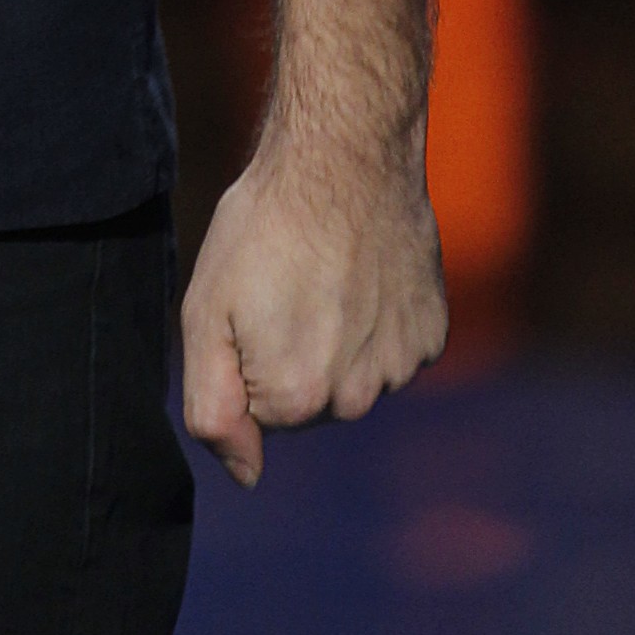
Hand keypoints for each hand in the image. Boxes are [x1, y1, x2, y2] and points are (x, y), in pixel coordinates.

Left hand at [180, 127, 446, 487]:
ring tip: (323, 273)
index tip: (249, 306)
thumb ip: (213, 407)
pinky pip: (389, 348)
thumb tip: (245, 475)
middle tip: (284, 285)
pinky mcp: (430, 336)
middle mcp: (357, 399)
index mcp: (297, 400)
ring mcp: (400, 368)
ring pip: (350, 375)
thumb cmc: (263, 227)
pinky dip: (374, 320)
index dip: (243, 356)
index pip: (257, 413)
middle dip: (289, 353)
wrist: (346, 160)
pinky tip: (362, 273)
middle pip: (307, 400)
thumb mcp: (204, 311)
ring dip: (334, 337)